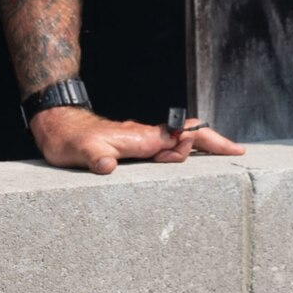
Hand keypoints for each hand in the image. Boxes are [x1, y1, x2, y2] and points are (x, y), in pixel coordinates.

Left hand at [30, 105, 243, 176]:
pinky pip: (164, 148)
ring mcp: (140, 141)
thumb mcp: (81, 152)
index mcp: (143, 139)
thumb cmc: (69, 141)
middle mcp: (146, 137)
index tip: (233, 150)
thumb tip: (107, 165)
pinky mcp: (132, 146)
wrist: (57, 127)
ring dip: (199, 148)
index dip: (209, 142)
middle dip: (214, 143)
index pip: (184, 137)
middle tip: (235, 152)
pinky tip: (185, 160)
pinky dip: (181, 153)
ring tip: (222, 154)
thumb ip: (96, 158)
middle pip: (188, 138)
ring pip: (177, 143)